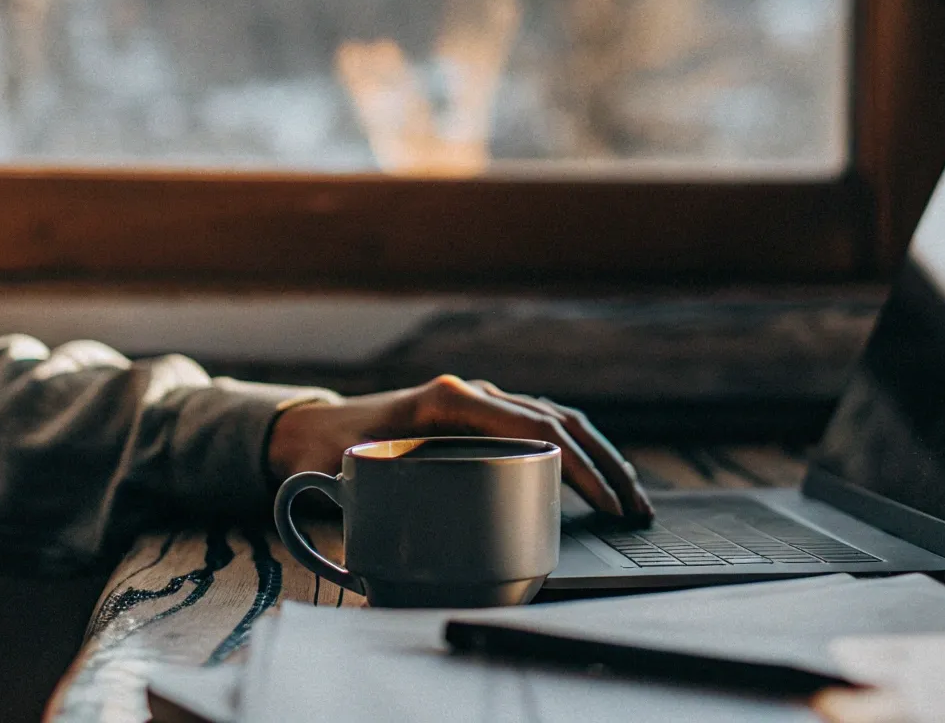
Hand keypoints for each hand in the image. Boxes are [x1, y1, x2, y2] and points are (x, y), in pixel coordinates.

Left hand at [267, 376, 654, 523]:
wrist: (310, 427)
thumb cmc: (329, 452)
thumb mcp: (351, 474)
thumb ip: (377, 497)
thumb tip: (403, 550)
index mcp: (450, 401)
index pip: (532, 425)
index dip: (576, 464)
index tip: (604, 500)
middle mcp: (473, 393)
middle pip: (558, 421)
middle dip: (603, 465)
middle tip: (634, 508)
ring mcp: (481, 402)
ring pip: (558, 420)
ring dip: (599, 456)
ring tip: (631, 496)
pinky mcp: (482, 416)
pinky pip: (543, 426)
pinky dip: (577, 448)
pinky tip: (599, 476)